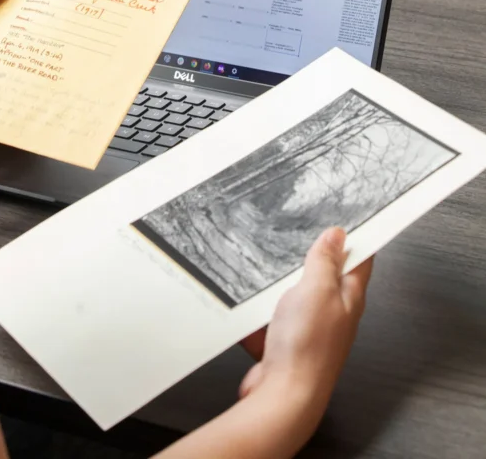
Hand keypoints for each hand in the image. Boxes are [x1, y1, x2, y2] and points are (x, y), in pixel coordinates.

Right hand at [240, 228, 372, 441]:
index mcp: (349, 297)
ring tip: (269, 262)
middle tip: (301, 232)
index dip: (357, 236)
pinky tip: (250, 297)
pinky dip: (262, 306)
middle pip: (326, 274)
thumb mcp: (318, 289)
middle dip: (312, 254)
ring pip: (296, 292)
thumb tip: (336, 235)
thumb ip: (326, 261)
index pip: (361, 259)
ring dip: (282, 280)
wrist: (282, 394)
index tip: (349, 216)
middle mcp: (333, 312)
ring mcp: (309, 327)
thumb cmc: (307, 348)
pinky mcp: (286, 340)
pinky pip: (273, 313)